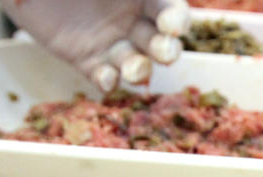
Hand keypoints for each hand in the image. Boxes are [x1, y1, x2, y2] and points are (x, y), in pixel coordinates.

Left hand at [0, 0, 187, 89]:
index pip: (170, 9)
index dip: (176, 19)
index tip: (171, 25)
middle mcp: (132, 19)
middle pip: (160, 41)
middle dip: (166, 50)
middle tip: (164, 53)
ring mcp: (110, 41)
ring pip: (135, 62)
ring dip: (138, 69)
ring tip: (131, 70)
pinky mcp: (86, 59)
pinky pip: (102, 75)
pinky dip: (107, 80)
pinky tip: (106, 78)